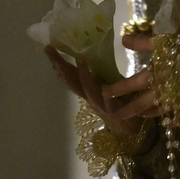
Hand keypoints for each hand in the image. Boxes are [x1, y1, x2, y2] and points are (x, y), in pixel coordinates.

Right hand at [44, 32, 161, 137]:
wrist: (130, 128)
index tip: (49, 50)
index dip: (59, 64)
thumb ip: (99, 75)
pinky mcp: (115, 112)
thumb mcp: (106, 86)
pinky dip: (105, 95)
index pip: (70, 76)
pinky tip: (103, 88)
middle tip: (51, 51)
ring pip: (88, 90)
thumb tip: (92, 55)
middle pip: (72, 82)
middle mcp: (90, 98)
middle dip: (61, 66)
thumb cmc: (118, 104)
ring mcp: (101, 106)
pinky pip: (109, 102)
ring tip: (79, 59)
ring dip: (83, 75)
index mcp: (88, 91)